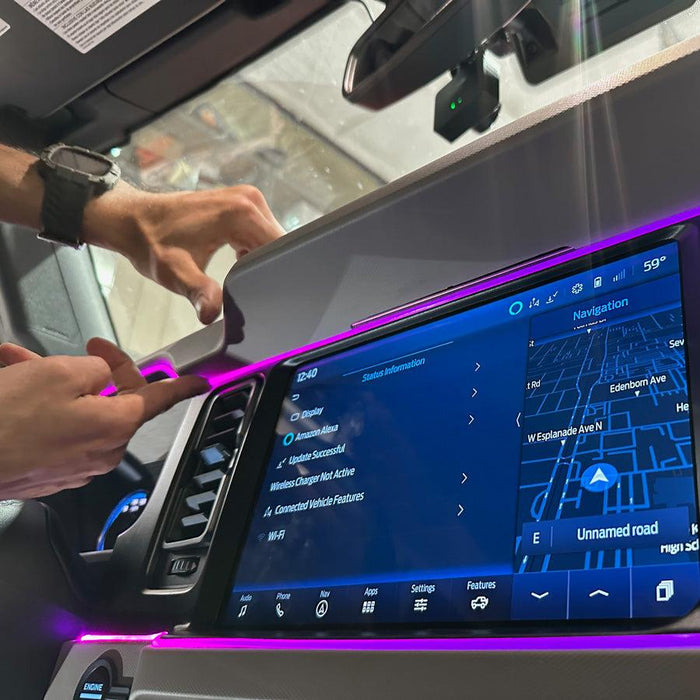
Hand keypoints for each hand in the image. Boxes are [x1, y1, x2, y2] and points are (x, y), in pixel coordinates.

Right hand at [0, 339, 208, 499]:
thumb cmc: (7, 420)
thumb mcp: (60, 374)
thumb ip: (95, 369)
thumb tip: (103, 374)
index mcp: (116, 425)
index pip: (160, 399)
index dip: (182, 387)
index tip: (200, 383)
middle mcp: (102, 450)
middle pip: (117, 401)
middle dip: (97, 371)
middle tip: (88, 349)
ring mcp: (75, 465)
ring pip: (81, 410)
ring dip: (58, 383)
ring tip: (24, 362)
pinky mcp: (50, 472)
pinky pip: (59, 429)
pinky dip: (44, 405)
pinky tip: (15, 382)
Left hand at [83, 184, 284, 323]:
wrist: (133, 220)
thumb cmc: (151, 242)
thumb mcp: (176, 273)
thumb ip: (199, 293)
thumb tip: (212, 314)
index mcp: (241, 212)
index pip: (280, 248)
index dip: (275, 273)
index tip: (263, 290)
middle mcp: (249, 200)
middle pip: (279, 244)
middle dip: (267, 267)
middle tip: (244, 285)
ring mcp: (247, 199)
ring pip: (272, 239)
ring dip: (260, 259)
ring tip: (235, 273)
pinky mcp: (241, 204)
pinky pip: (261, 232)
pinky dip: (253, 250)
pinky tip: (235, 262)